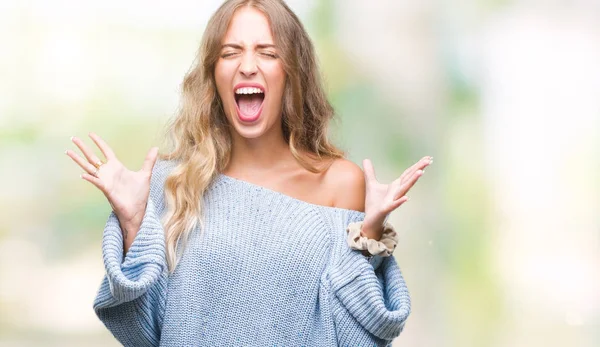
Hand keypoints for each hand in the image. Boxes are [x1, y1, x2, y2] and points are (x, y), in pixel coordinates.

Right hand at [65, 132, 158, 249]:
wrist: (137, 210)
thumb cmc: (138, 194)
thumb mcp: (145, 174)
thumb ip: (149, 161)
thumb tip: (156, 148)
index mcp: (117, 167)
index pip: (106, 151)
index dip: (99, 142)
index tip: (90, 134)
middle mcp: (109, 172)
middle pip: (93, 157)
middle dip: (83, 148)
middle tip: (73, 138)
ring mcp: (106, 181)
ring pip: (89, 168)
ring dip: (79, 160)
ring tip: (68, 151)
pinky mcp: (107, 190)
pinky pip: (97, 182)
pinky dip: (90, 178)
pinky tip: (82, 174)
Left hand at [361, 156, 432, 239]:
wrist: (371, 221)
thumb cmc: (374, 204)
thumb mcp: (370, 185)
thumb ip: (369, 172)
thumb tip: (366, 159)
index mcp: (395, 186)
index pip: (408, 174)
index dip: (417, 165)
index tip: (428, 158)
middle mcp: (396, 192)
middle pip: (409, 179)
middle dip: (418, 169)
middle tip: (429, 160)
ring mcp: (393, 201)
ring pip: (404, 190)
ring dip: (412, 181)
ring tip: (420, 172)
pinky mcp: (386, 209)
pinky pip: (394, 205)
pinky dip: (400, 201)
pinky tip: (407, 198)